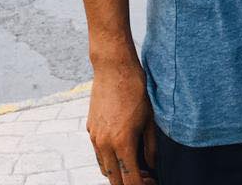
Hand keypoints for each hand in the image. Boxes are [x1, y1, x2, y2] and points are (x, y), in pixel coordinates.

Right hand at [87, 58, 157, 184]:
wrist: (114, 68)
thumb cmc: (136, 91)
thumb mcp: (150, 120)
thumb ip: (151, 147)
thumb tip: (151, 167)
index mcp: (123, 143)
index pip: (131, 180)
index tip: (152, 181)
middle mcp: (105, 144)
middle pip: (114, 180)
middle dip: (129, 183)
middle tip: (144, 176)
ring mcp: (95, 137)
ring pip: (104, 169)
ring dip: (118, 173)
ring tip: (135, 165)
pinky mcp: (90, 129)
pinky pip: (98, 154)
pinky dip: (109, 159)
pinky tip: (122, 150)